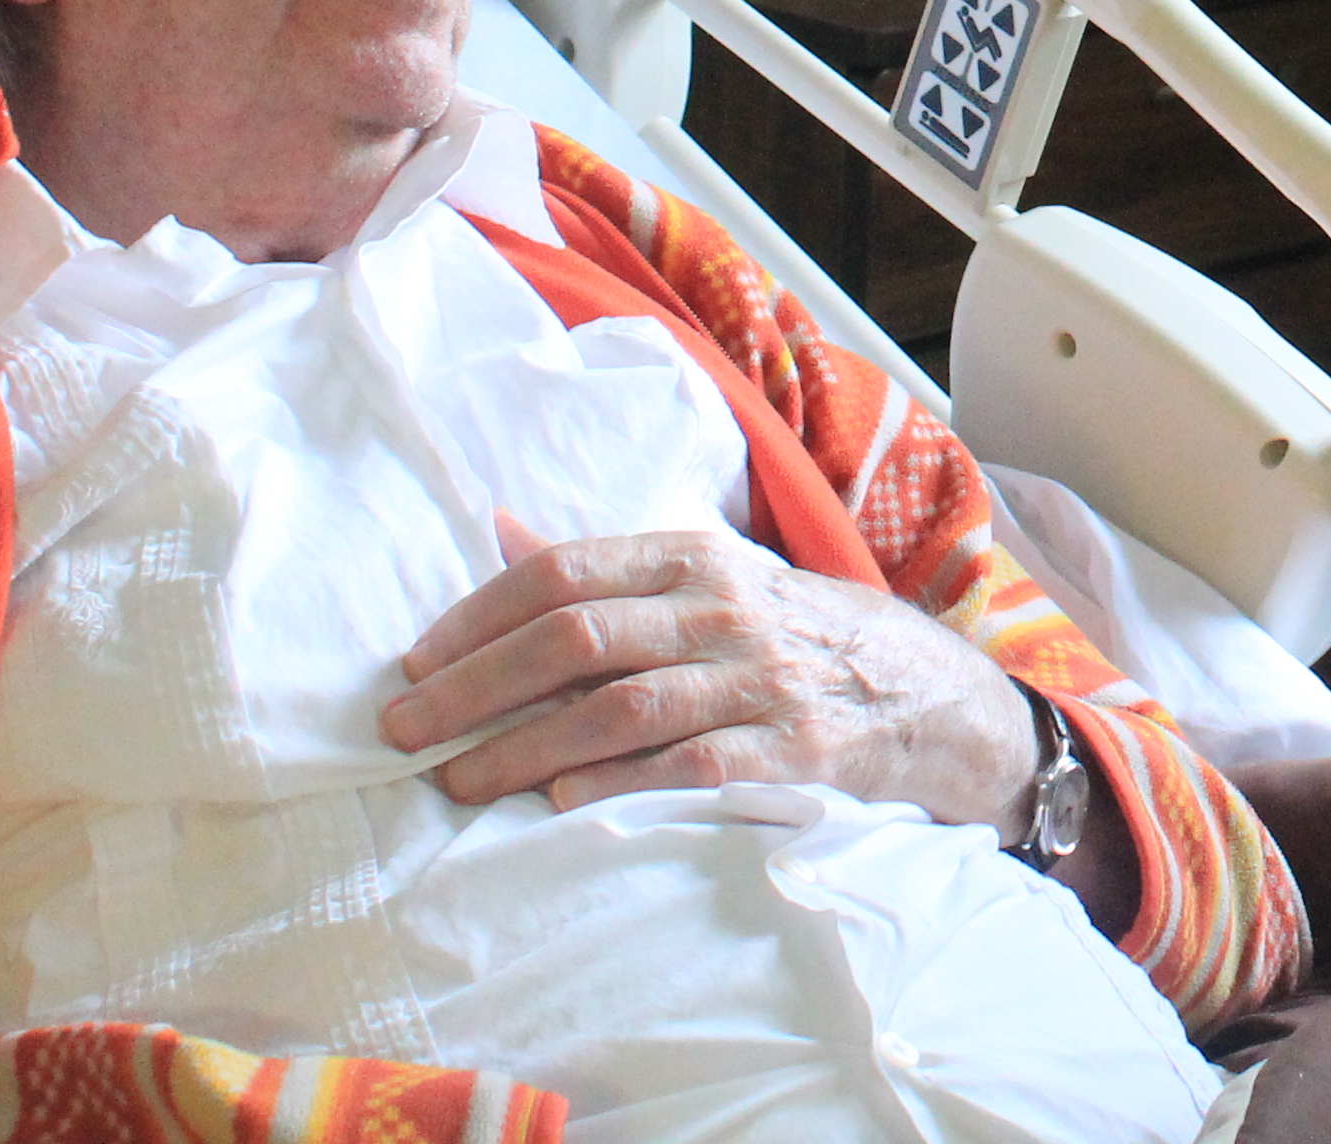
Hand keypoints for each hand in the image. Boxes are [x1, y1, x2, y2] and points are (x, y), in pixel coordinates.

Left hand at [386, 511, 1036, 827]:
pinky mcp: (793, 750)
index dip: (478, 617)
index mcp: (695, 557)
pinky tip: (558, 802)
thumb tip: (496, 528)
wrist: (927, 694)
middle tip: (404, 731)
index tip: (411, 661)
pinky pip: (690, 767)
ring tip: (456, 781)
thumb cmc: (791, 634)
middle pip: (577, 638)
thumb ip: (602, 564)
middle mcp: (726, 609)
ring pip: (621, 708)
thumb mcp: (708, 579)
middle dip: (475, 688)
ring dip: (524, 747)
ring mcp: (762, 680)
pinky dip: (618, 783)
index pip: (566, 572)